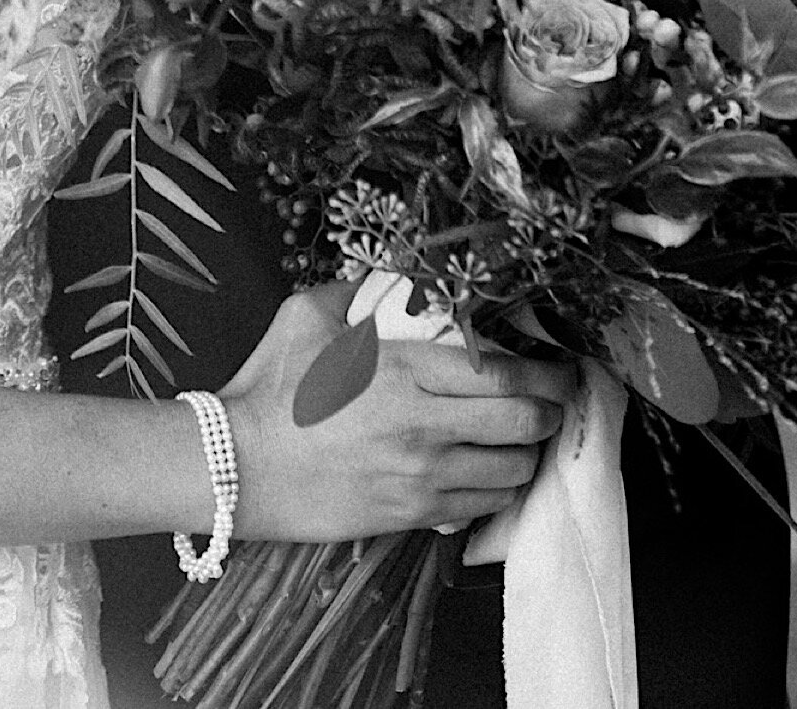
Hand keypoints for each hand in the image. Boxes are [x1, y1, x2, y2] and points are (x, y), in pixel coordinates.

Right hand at [221, 283, 574, 541]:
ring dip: (525, 454)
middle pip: (523, 425)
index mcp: (403, 372)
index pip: (502, 374)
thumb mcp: (305, 316)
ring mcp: (421, 480)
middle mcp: (423, 429)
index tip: (559, 366)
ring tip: (520, 439)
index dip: (545, 372)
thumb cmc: (270, 388)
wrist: (237, 467)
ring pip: (511, 473)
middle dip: (549, 412)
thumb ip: (355, 291)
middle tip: (552, 402)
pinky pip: (481, 508)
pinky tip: (487, 472)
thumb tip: (392, 277)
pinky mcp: (411, 518)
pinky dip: (496, 489)